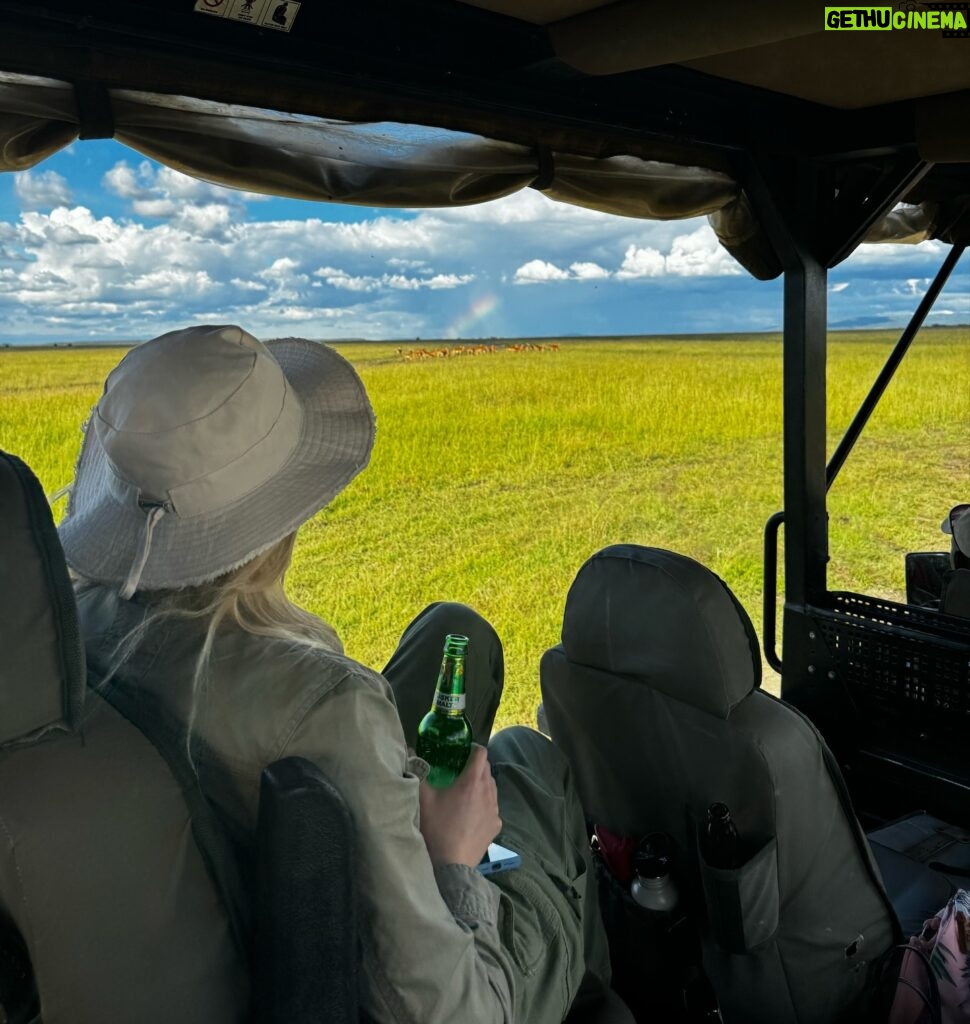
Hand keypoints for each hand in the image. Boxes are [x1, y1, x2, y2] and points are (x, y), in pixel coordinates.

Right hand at [418, 744, 501, 867]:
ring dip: (482, 785)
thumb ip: (418, 772)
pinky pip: (493, 808)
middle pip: (487, 769)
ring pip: (492, 788)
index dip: (472, 748)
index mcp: (472, 781)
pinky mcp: (496, 826)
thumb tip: (410, 752)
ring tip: (466, 793)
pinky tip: (472, 814)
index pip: (481, 753)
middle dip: (476, 766)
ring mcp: (495, 810)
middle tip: (459, 771)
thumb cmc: (436, 828)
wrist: (451, 864)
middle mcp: (488, 792)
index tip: (462, 751)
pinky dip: (485, 805)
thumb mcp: (423, 798)